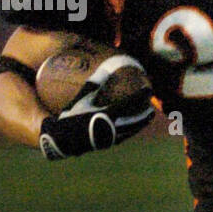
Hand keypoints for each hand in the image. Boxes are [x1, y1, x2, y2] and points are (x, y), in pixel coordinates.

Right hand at [38, 55, 154, 159]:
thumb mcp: (81, 98)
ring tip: (147, 117)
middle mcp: (110, 128)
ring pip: (129, 131)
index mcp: (105, 115)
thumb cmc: (69, 115)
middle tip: (152, 108)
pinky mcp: (106, 144)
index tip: (149, 90)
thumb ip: (93, 84)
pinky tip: (131, 127)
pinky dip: (129, 130)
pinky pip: (122, 136)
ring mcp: (109, 138)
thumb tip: (104, 67)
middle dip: (143, 115)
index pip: (128, 104)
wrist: (60, 139)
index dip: (139, 96)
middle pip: (133, 121)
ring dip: (139, 124)